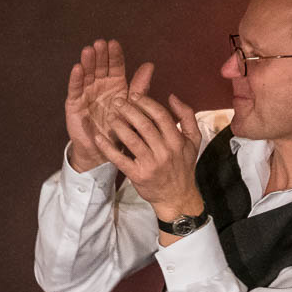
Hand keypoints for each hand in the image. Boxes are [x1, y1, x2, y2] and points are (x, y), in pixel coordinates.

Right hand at [64, 40, 153, 172]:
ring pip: (87, 75)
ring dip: (88, 63)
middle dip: (100, 55)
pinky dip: (76, 79)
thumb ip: (140, 86)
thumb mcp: (133, 107)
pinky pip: (75, 90)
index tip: (114, 44)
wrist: (105, 151)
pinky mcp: (75, 104)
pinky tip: (78, 68)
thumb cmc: (121, 129)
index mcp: (116, 85)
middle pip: (100, 67)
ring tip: (89, 50)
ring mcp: (87, 94)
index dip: (114, 56)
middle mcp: (100, 86)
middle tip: (101, 44)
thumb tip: (150, 65)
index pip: (115, 66)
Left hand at [91, 93, 205, 223]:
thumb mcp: (193, 140)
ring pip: (131, 140)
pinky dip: (108, 148)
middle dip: (129, 110)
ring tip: (110, 116)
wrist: (177, 196)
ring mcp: (151, 164)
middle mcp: (165, 152)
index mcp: (177, 141)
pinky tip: (99, 137)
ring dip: (118, 125)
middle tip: (117, 101)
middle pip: (144, 125)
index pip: (160, 116)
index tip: (134, 95)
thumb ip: (187, 116)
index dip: (146, 103)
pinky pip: (120, 159)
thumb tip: (172, 97)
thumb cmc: (183, 165)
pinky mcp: (138, 176)